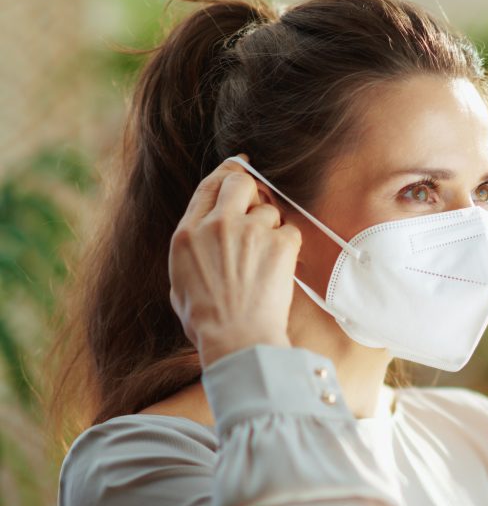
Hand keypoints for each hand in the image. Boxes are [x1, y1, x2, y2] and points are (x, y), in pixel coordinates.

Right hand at [168, 154, 301, 368]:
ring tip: (264, 259)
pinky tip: (279, 267)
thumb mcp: (180, 281)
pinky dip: (289, 245)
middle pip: (241, 181)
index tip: (239, 165)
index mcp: (187, 234)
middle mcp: (218, 225)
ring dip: (270, 227)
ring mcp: (251, 232)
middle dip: (251, 186)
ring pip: (269, 209)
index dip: (226, 172)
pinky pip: (290, 230)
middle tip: (257, 204)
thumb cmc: (207, 320)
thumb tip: (205, 233)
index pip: (209, 186)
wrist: (237, 339)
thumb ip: (193, 248)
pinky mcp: (281, 244)